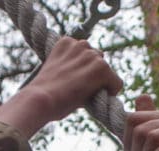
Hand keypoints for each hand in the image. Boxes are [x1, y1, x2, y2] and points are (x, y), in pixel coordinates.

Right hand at [0, 37, 123, 135]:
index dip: (83, 71)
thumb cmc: (44, 93)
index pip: (86, 54)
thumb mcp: (55, 71)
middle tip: (79, 89)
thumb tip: (83, 75)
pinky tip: (95, 98)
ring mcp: (92, 55)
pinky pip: (117, 83)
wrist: (41, 99)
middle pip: (98, 60)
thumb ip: (70, 66)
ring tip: (84, 93)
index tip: (72, 82)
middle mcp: (80, 44)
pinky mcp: (101, 67)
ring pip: (107, 71)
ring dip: (102, 82)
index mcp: (66, 42)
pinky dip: (111, 92)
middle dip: (93, 74)